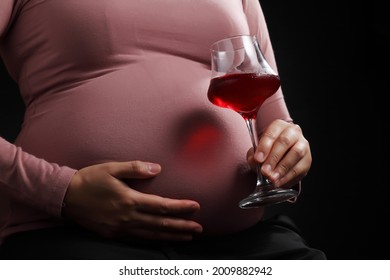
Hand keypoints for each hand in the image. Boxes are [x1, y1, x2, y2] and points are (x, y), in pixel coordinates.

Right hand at [62, 161, 201, 240]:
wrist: (65, 197)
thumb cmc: (90, 180)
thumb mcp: (112, 168)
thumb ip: (136, 168)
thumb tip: (158, 168)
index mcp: (129, 200)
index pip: (162, 206)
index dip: (180, 207)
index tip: (196, 207)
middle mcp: (127, 217)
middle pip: (160, 224)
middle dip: (182, 226)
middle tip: (198, 228)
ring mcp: (120, 228)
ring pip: (152, 235)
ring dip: (171, 236)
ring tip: (187, 236)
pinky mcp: (113, 234)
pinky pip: (138, 239)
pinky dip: (154, 240)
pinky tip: (163, 240)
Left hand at [247, 119, 311, 188]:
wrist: (281, 155)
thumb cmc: (268, 150)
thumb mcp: (258, 150)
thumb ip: (254, 155)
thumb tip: (254, 161)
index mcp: (278, 126)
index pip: (271, 133)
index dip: (264, 146)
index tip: (257, 159)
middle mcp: (293, 132)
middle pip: (285, 142)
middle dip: (274, 158)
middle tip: (265, 171)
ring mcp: (303, 145)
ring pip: (296, 154)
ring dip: (283, 168)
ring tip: (272, 179)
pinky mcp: (307, 159)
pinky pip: (300, 168)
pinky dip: (288, 177)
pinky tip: (279, 182)